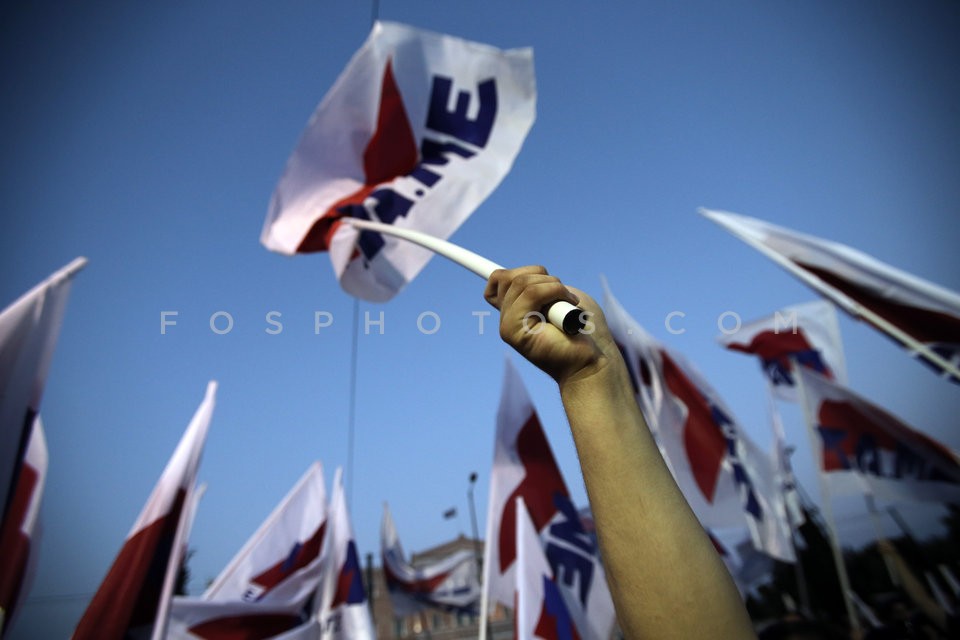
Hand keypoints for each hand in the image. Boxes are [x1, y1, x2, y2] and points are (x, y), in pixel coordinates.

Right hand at [484, 266, 617, 385]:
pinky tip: (567, 309)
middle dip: (541, 275)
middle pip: (508, 276)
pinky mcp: (512, 332)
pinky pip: (532, 293)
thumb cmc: (585, 330)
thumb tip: (522, 275)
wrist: (594, 361)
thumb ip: (538, 285)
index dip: (480, 267)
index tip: (446, 246)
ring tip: (569, 304)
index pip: (494, 284)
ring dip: (554, 286)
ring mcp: (507, 325)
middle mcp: (507, 318)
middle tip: (563, 294)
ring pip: (522, 282)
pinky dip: (555, 292)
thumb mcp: (562, 297)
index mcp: (516, 309)